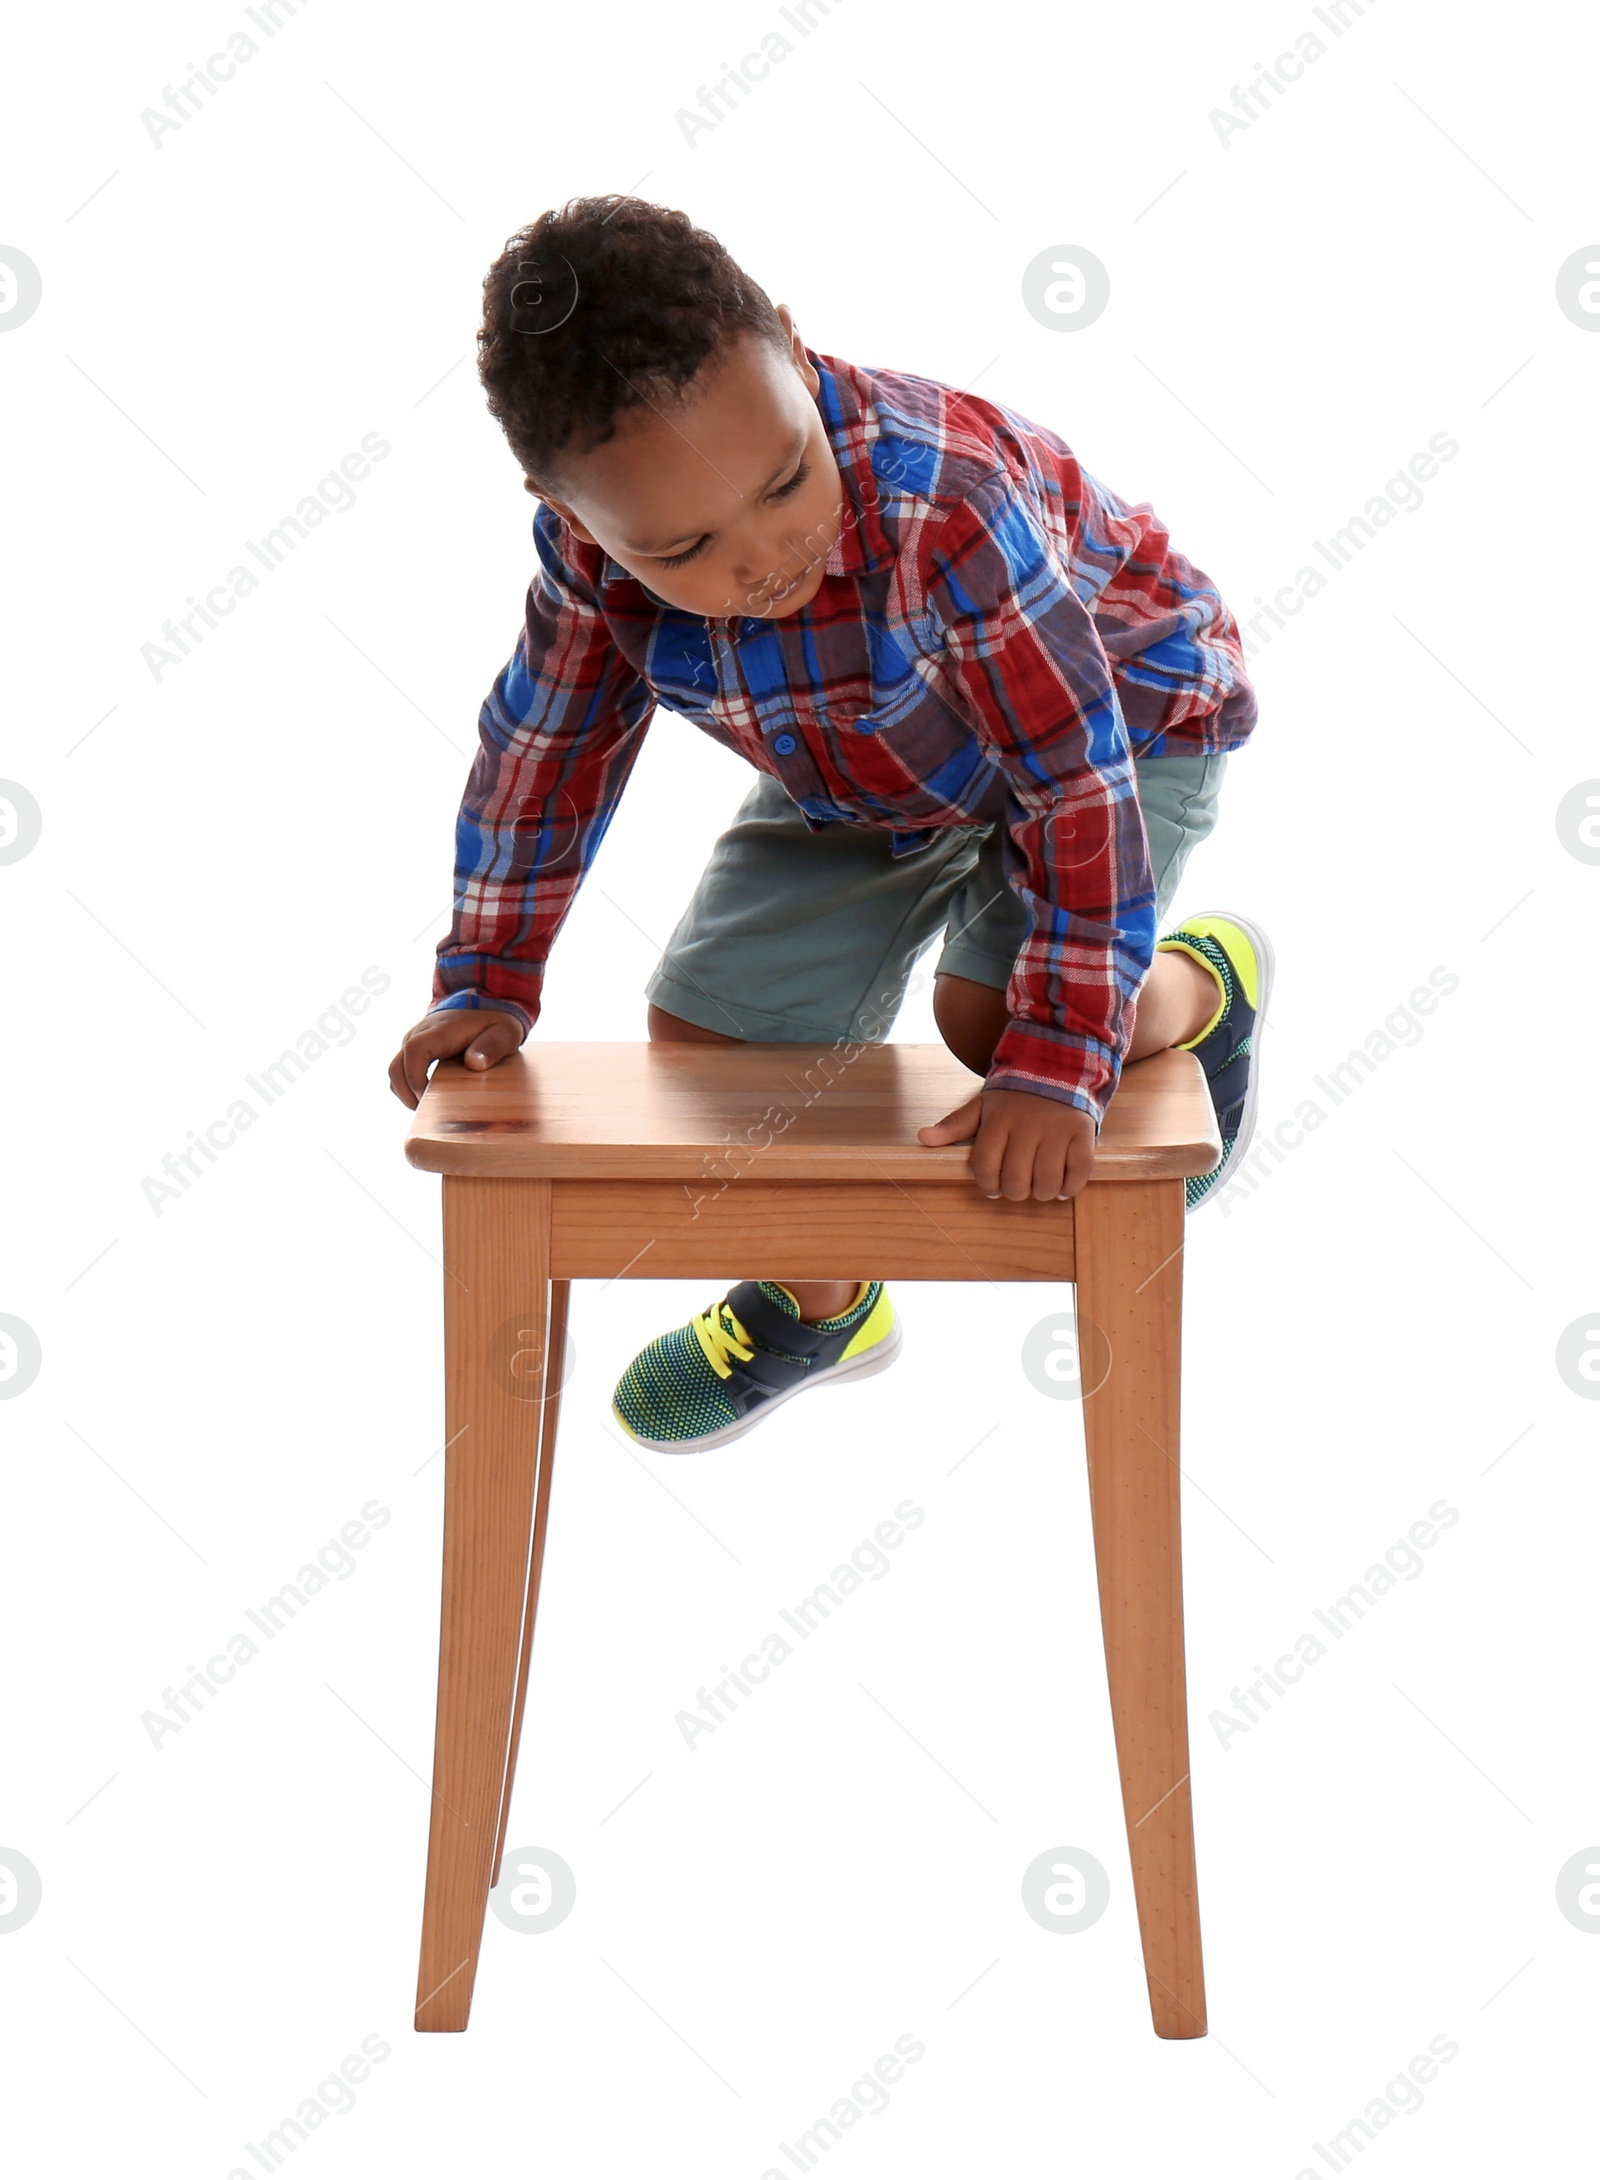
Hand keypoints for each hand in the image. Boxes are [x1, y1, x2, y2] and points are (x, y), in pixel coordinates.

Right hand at [388, 1008, 526, 1109]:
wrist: (483, 1005)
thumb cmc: (494, 1022)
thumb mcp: (504, 1033)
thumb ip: (492, 1047)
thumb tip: (474, 1064)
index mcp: (440, 1031)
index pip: (415, 1051)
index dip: (415, 1078)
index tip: (428, 1098)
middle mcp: (420, 1034)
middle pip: (396, 1066)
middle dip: (407, 1094)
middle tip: (428, 1113)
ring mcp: (414, 1041)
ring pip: (395, 1071)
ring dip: (405, 1093)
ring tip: (428, 1109)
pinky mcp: (414, 1049)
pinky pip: (401, 1071)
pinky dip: (408, 1088)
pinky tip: (427, 1099)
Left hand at [918, 1087, 1095, 1201]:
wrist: (1057, 1067)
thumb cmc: (1014, 1098)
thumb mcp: (981, 1106)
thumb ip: (954, 1125)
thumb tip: (923, 1138)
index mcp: (998, 1120)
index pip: (984, 1166)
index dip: (987, 1185)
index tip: (993, 1187)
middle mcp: (1027, 1124)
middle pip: (1015, 1179)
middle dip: (1014, 1192)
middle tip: (1018, 1188)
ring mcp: (1057, 1128)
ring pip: (1047, 1180)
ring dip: (1042, 1193)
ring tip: (1040, 1187)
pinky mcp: (1082, 1132)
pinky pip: (1078, 1171)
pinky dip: (1070, 1187)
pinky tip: (1062, 1186)